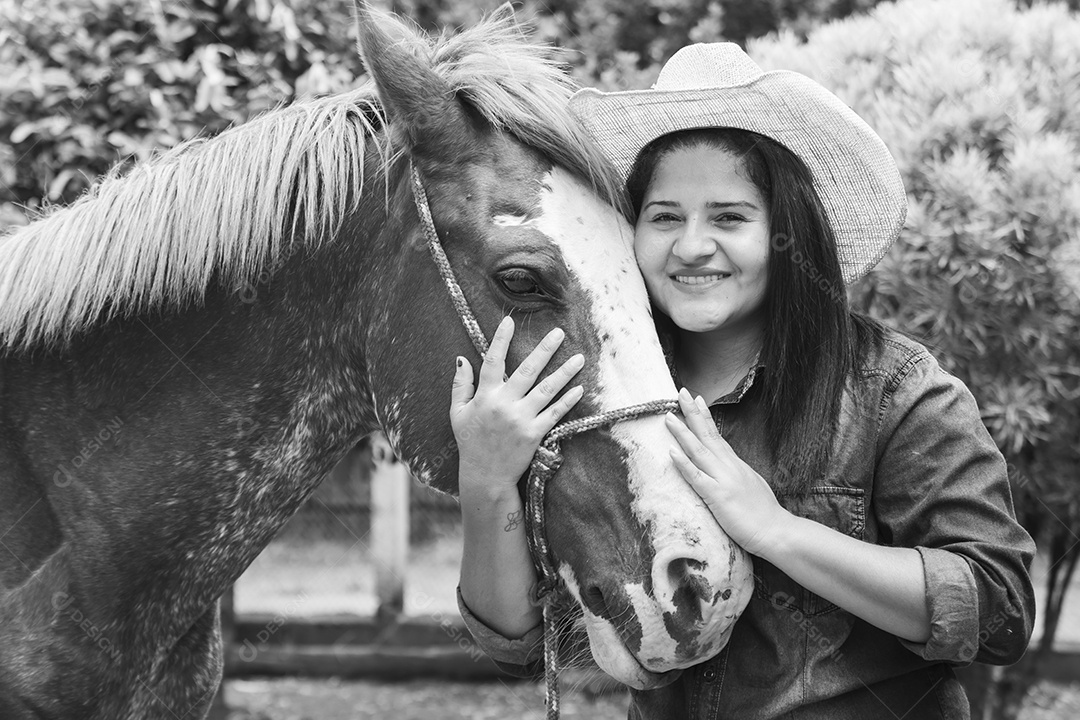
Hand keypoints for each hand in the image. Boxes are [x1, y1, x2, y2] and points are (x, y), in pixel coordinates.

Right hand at [450, 316, 584, 490]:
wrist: (485, 476)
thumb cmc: (470, 442)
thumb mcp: (458, 413)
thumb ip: (461, 385)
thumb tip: (461, 359)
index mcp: (485, 396)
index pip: (493, 361)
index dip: (501, 340)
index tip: (510, 321)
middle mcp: (504, 404)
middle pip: (528, 370)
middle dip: (545, 349)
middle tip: (559, 333)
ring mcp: (521, 419)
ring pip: (547, 390)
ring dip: (564, 372)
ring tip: (579, 358)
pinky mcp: (535, 433)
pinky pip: (555, 413)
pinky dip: (568, 400)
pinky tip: (579, 388)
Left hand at [666, 388, 788, 557]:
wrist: (777, 531)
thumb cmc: (764, 513)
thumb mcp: (750, 485)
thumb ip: (737, 474)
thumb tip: (729, 468)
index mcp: (736, 465)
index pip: (716, 436)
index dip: (705, 417)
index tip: (697, 398)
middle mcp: (729, 467)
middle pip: (707, 435)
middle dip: (692, 413)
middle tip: (681, 391)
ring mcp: (723, 480)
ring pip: (699, 451)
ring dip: (683, 433)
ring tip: (668, 416)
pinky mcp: (718, 496)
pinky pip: (697, 478)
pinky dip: (684, 463)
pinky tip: (672, 451)